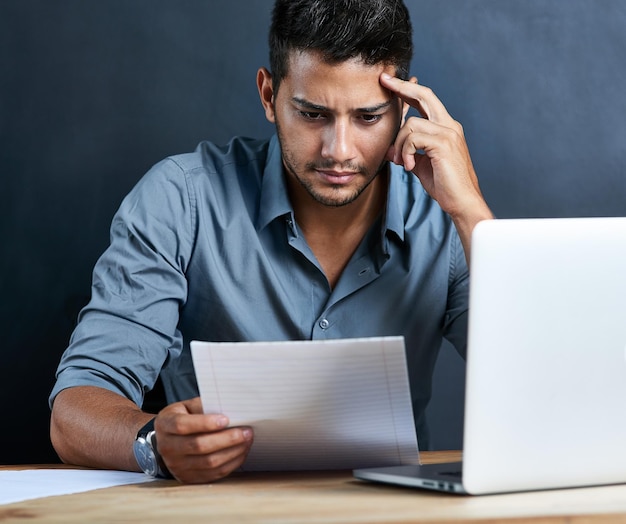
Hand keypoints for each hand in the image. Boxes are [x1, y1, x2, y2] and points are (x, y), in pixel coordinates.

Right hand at [154, 397, 252, 483]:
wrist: (167, 440)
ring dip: (232, 452)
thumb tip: (229, 408)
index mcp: (165, 425)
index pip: (183, 425)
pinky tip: (241, 452)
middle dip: (227, 439)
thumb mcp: (187, 406)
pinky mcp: (188, 478)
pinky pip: (213, 474)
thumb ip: (203, 406)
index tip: (226, 419)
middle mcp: (167, 448)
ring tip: (247, 440)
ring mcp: (177, 466)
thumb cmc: (183, 418)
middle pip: (199, 446)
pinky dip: (231, 463)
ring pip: (208, 463)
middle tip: (246, 431)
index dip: (205, 423)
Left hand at [380, 72, 487, 220]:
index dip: (408, 89)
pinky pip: (413, 138)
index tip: (391, 82)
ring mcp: (448, 133)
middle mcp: (449, 125)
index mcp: (445, 127)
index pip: (426, 100)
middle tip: (384, 81)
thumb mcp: (420, 165)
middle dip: (402, 87)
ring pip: (411, 124)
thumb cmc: (444, 185)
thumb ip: (406, 153)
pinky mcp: (444, 144)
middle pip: (424, 94)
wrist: (462, 202)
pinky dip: (406, 153)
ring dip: (399, 145)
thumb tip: (388, 150)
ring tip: (403, 163)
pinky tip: (410, 167)